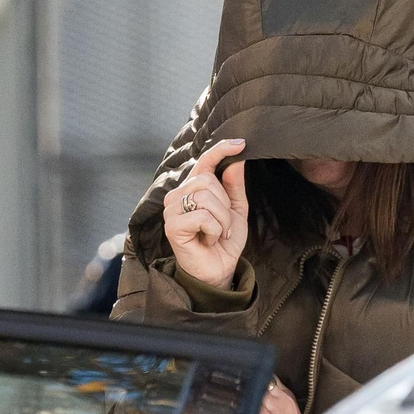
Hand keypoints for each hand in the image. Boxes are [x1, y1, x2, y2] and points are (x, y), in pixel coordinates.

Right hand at [163, 138, 248, 289]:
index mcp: (192, 188)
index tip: (241, 143)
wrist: (219, 270)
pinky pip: (203, 216)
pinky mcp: (172, 226)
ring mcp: (171, 210)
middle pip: (207, 180)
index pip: (204, 160)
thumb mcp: (236, 209)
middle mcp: (177, 195)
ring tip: (217, 233)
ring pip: (206, 197)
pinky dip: (215, 230)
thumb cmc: (224, 240)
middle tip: (224, 224)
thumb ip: (234, 184)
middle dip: (225, 204)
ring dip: (222, 219)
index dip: (221, 149)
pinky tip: (209, 240)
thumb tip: (237, 158)